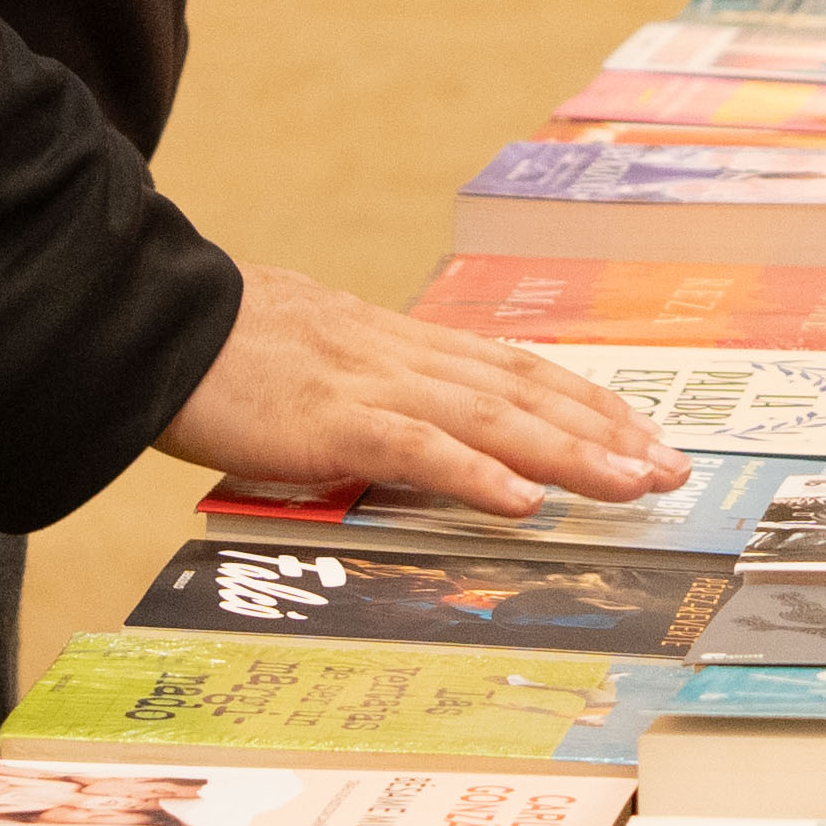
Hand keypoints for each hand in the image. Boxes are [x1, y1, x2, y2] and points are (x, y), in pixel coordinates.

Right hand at [153, 266, 685, 521]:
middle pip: (525, 391)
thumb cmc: (225, 350)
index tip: (641, 430)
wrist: (155, 323)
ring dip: (572, 452)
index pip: (515, 370)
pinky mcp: (334, 421)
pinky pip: (420, 450)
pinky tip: (529, 502)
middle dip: (605, 430)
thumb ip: (368, 392)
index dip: (584, 400)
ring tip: (634, 483)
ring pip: (494, 417)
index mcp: (401, 345)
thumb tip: (409, 431)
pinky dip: (480, 475)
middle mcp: (404, 356)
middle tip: (670, 468)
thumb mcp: (317, 362)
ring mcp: (373, 384)